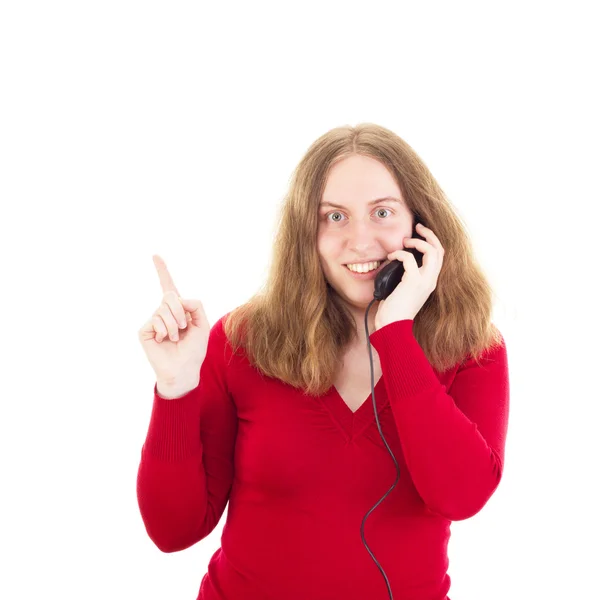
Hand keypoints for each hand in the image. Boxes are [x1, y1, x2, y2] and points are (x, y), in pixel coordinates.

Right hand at [138, 255, 210, 389]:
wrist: (184, 369)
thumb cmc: (194, 349)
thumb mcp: (202, 324)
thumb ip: (195, 305)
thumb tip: (177, 298)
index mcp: (177, 309)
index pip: (169, 286)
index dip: (162, 271)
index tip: (155, 255)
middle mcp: (163, 312)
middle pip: (170, 296)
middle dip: (180, 311)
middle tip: (183, 327)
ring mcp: (153, 320)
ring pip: (164, 308)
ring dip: (175, 325)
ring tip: (175, 338)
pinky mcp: (144, 330)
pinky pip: (156, 320)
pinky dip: (165, 331)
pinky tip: (164, 340)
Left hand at [374, 223, 444, 328]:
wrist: (393, 326)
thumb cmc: (394, 311)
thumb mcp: (402, 290)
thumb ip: (404, 276)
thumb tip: (394, 262)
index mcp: (430, 281)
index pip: (439, 256)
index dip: (432, 242)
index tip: (419, 234)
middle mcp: (431, 280)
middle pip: (440, 250)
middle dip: (429, 234)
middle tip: (417, 227)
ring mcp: (424, 281)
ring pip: (432, 251)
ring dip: (418, 242)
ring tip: (405, 241)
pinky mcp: (413, 282)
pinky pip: (410, 258)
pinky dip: (400, 253)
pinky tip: (391, 256)